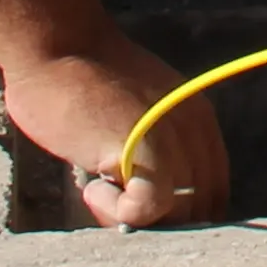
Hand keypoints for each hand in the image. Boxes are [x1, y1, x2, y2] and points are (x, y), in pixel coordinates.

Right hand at [6, 39, 230, 230]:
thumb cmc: (78, 80)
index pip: (211, 191)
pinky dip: (117, 213)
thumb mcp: (134, 113)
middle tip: (109, 202)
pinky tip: (92, 187)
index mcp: (199, 120)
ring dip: (134, 219)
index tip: (132, 205)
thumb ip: (152, 149)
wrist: (56, 44)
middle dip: (157, 222)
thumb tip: (149, 204)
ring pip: (177, 216)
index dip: (175, 212)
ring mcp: (176, 141)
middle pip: (199, 210)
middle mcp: (197, 131)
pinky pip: (148, 211)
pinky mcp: (150, 152)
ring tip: (98, 189)